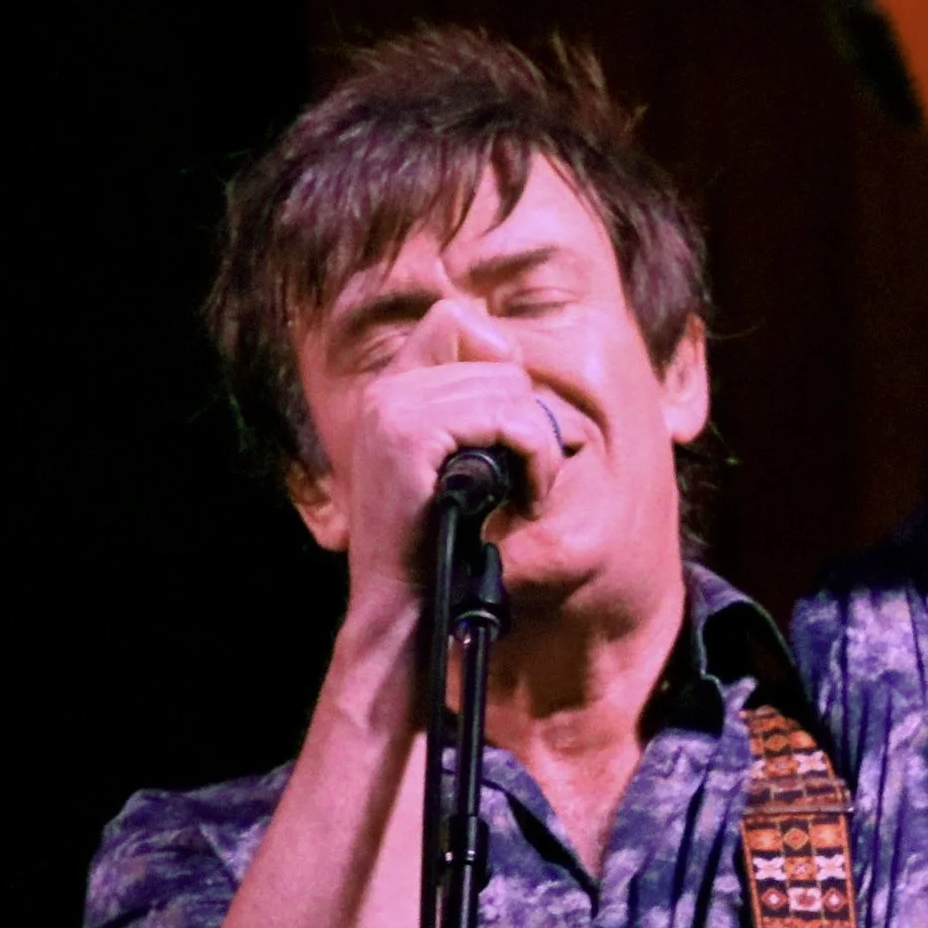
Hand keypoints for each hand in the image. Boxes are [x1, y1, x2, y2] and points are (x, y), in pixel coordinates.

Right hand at [328, 309, 569, 609]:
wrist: (401, 607)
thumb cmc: (436, 547)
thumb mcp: (455, 470)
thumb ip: (475, 419)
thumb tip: (542, 393)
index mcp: (389, 391)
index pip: (454, 320)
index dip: (498, 360)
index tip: (509, 429)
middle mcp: (385, 390)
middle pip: (498, 359)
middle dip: (531, 419)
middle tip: (531, 481)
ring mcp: (392, 409)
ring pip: (511, 388)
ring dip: (539, 447)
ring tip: (527, 497)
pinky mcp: (408, 436)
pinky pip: (507, 419)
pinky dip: (535, 459)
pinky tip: (524, 502)